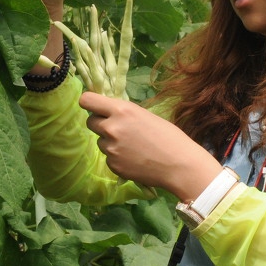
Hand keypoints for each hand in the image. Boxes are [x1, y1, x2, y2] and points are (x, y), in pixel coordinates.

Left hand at [79, 92, 221, 200]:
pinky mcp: (112, 165)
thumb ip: (123, 113)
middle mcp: (111, 127)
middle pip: (90, 122)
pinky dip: (117, 158)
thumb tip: (108, 112)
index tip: (95, 107)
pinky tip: (134, 159)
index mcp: (121, 110)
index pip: (87, 100)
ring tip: (132, 147)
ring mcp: (110, 148)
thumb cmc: (168, 136)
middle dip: (100, 124)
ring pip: (100, 141)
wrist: (178, 164)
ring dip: (110, 142)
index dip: (89, 103)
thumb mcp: (144, 115)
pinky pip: (108, 157)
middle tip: (117, 129)